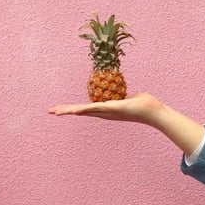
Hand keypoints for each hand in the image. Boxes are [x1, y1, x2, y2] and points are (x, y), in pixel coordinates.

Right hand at [49, 92, 204, 155]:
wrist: (154, 112)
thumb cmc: (144, 104)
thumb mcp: (129, 96)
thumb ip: (122, 94)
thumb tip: (124, 91)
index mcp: (104, 109)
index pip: (84, 108)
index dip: (71, 109)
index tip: (58, 109)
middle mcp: (103, 112)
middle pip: (79, 111)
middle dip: (64, 111)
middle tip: (50, 111)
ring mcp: (107, 112)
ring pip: (85, 111)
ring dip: (70, 111)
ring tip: (57, 112)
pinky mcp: (113, 109)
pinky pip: (96, 108)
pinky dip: (85, 110)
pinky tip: (75, 110)